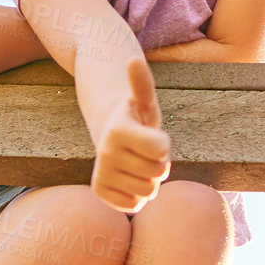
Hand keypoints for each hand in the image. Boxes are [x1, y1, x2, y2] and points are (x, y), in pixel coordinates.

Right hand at [91, 59, 170, 212]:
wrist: (112, 136)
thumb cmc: (136, 117)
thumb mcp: (144, 101)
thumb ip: (142, 83)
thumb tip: (133, 59)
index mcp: (118, 131)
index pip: (162, 150)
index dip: (164, 144)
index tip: (151, 134)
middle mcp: (105, 153)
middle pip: (157, 173)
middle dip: (159, 163)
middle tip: (145, 151)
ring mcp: (101, 175)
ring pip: (148, 191)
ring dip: (150, 180)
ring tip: (138, 163)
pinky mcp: (100, 192)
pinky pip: (134, 205)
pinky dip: (138, 195)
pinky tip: (130, 178)